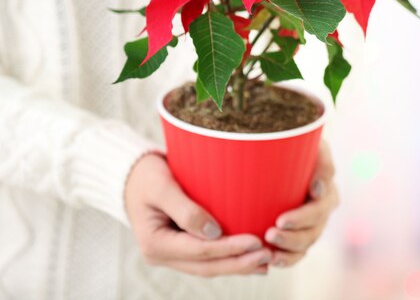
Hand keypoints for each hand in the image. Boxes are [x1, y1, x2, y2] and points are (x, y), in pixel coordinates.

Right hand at [125, 153, 271, 275]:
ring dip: (237, 265)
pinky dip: (228, 257)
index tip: (256, 241)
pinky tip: (249, 255)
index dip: (229, 249)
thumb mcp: (162, 186)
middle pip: (207, 266)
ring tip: (266, 261)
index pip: (200, 251)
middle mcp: (162, 255)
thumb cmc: (147, 174)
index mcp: (155, 243)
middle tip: (268, 256)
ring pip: (208, 266)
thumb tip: (214, 233)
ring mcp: (171, 254)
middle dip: (239, 263)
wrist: (130, 175)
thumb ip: (185, 209)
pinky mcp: (180, 246)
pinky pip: (207, 257)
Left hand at [265, 140, 339, 266]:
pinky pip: (296, 253)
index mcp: (327, 190)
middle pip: (313, 231)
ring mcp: (311, 225)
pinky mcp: (298, 234)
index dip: (303, 217)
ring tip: (267, 250)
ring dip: (288, 251)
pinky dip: (286, 259)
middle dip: (293, 237)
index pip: (320, 208)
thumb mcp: (312, 144)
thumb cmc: (295, 145)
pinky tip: (271, 260)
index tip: (281, 219)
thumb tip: (319, 188)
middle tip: (269, 233)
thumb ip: (321, 160)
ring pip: (305, 245)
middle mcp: (322, 210)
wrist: (281, 156)